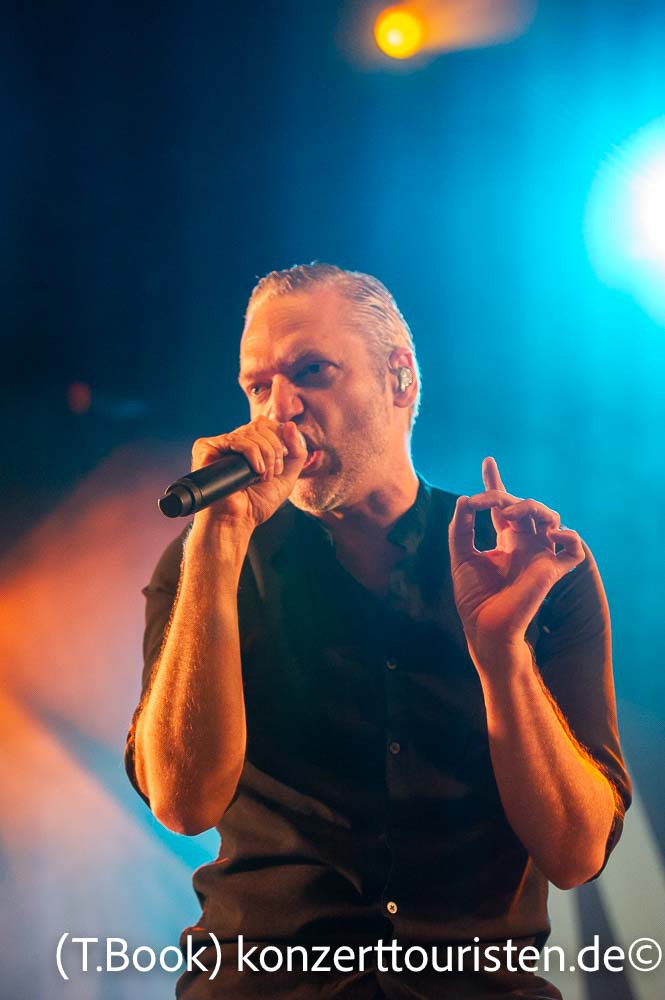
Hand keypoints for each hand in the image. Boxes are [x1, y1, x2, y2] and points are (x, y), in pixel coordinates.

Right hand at [190, 416, 306, 531]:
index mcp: (249, 445)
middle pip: (262, 425)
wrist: (236, 520)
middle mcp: (234, 442)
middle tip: (272, 474)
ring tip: (262, 477)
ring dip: (266, 455)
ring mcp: (220, 444)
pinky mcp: (207, 447)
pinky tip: (254, 471)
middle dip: (275, 450)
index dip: (281, 439)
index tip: (280, 465)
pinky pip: (237, 439)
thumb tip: (291, 425)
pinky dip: (252, 454)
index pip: (268, 424)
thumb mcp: (286, 477)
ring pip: (251, 431)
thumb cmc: (256, 504)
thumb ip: (296, 452)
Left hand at [448, 457, 584, 655]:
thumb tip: (464, 500)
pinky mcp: (553, 571)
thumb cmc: (473, 597)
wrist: (485, 626)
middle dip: (504, 495)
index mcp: (506, 541)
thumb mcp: (461, 556)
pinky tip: (550, 534)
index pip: (503, 506)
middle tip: (489, 501)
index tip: (487, 461)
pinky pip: (574, 549)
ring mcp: (541, 556)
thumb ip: (461, 527)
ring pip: (550, 517)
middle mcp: (525, 545)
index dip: (496, 482)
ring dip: (530, 507)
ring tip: (508, 514)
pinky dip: (568, 537)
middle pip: (525, 505)